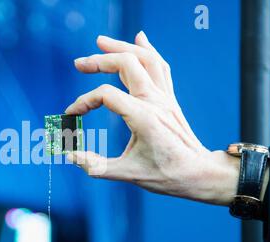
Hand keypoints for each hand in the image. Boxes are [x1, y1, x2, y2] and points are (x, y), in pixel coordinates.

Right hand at [65, 31, 239, 205]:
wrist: (199, 173)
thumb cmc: (166, 175)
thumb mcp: (128, 174)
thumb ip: (96, 166)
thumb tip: (71, 156)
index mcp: (143, 118)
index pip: (106, 95)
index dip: (84, 102)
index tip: (71, 113)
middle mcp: (155, 102)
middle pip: (127, 64)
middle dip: (99, 60)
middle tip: (79, 64)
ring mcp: (164, 98)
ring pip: (145, 58)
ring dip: (122, 47)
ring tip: (101, 42)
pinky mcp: (169, 99)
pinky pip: (160, 66)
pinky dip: (147, 50)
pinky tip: (139, 39)